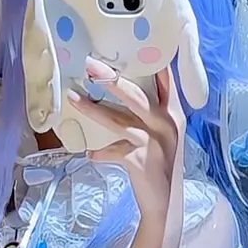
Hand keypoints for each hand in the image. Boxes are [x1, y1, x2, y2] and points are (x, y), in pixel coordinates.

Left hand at [70, 59, 185, 227]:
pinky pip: (111, 151)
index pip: (166, 81)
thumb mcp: (164, 137)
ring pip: (117, 120)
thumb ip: (150, 117)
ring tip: (73, 98)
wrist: (165, 205)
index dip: (153, 61)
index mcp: (174, 115)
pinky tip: (92, 154)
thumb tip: (122, 93)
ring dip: (92, 109)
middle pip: (136, 96)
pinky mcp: (139, 161)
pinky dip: (99, 153)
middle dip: (111, 79)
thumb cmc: (160, 167)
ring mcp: (153, 142)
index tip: (136, 42)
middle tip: (91, 65)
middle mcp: (166, 125)